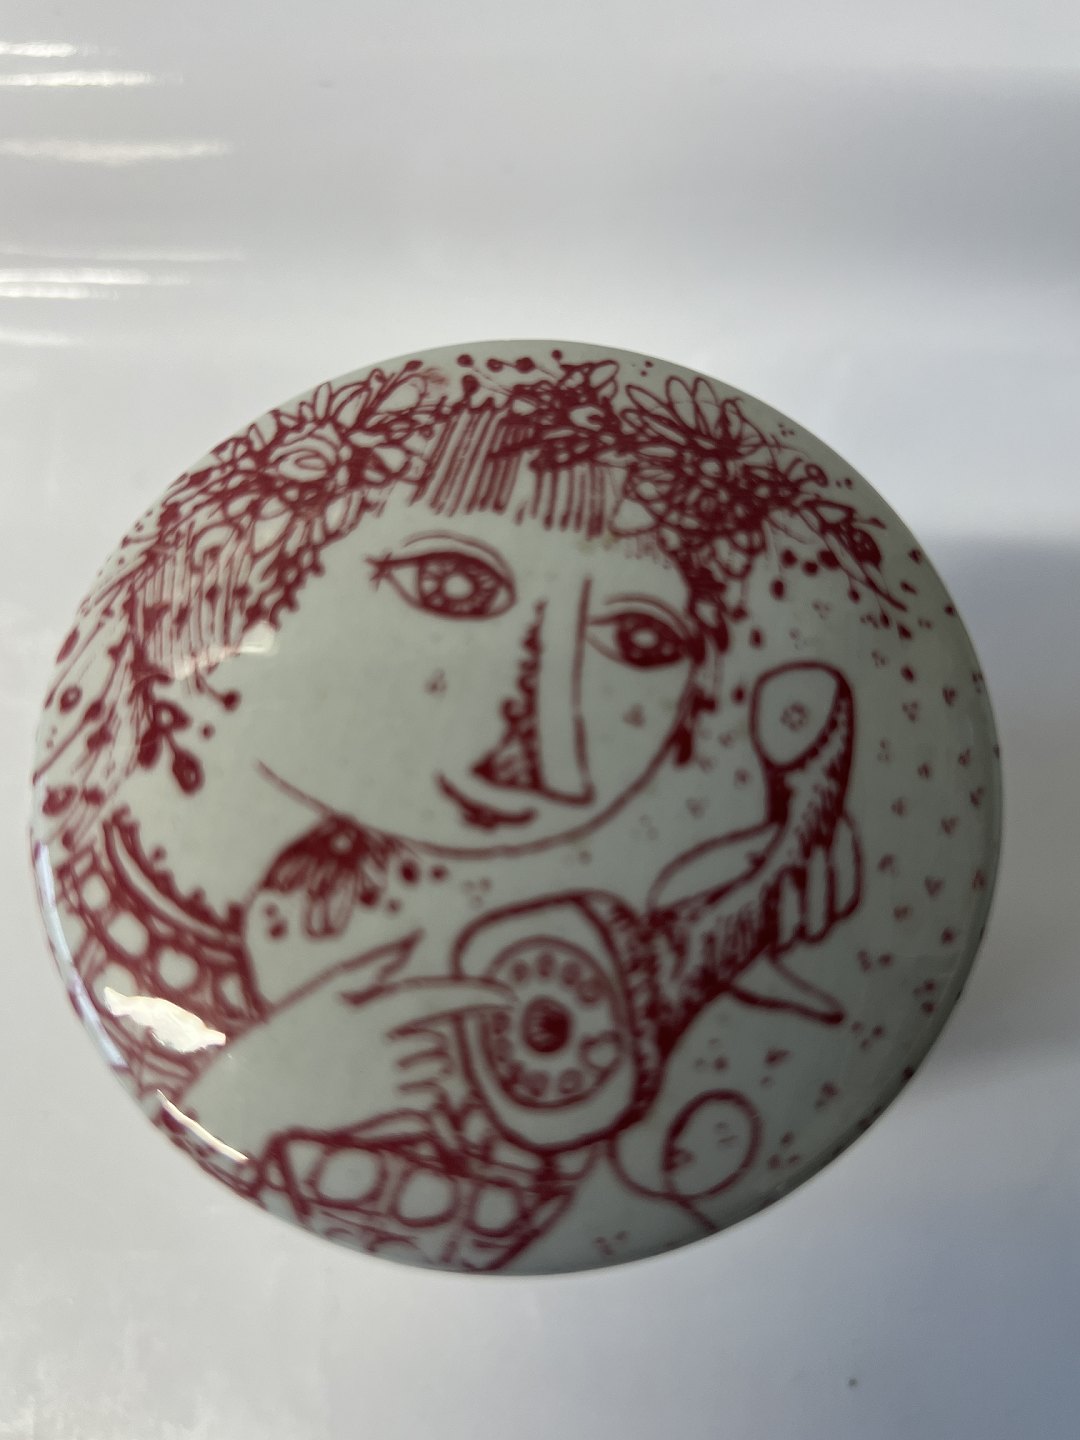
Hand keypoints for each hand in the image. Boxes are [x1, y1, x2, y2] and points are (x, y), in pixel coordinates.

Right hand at [178, 956, 511, 1159]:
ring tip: (378, 1073)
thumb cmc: (290, 1034)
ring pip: (436, 1079)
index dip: (476, 996)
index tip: (507, 998)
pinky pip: (427, 1111)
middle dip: (423, 1045)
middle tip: (382, 1049)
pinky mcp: (381, 1120)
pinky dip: (419, 1104)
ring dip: (424, 1074)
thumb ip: (376, 965)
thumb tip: (413, 936)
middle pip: (438, 1045)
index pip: (436, 998)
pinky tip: (384, 1098)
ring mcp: (384, 1089)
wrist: (256, 1093)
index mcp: (371, 1013)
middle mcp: (383, 1052)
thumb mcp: (327, 991)